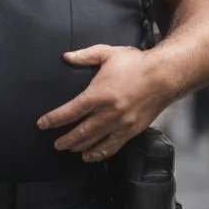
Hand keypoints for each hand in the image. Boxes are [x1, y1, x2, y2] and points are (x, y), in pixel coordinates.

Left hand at [37, 45, 174, 162]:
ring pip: (95, 142)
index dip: (54, 119)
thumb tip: (66, 57)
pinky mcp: (132, 130)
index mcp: (99, 94)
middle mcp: (109, 113)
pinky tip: (91, 155)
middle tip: (55, 144)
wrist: (165, 75)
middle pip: (81, 132)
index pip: (70, 112)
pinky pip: (113, 147)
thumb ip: (85, 56)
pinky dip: (100, 153)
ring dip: (79, 148)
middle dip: (65, 140)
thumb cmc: (136, 63)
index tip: (42, 124)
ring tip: (69, 150)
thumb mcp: (108, 53)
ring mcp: (121, 124)